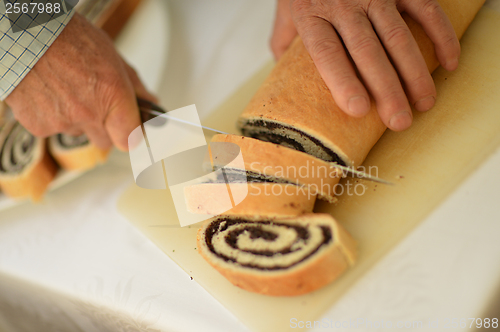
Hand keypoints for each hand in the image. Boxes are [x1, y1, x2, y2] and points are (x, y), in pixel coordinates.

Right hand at [5, 13, 156, 150]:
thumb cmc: (67, 38)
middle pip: (104, 141)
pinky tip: (48, 93)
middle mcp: (90, 114)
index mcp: (114, 96)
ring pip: (77, 132)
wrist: (23, 36)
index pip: (131, 139)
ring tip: (66, 89)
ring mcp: (64, 123)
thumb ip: (134, 85)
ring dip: (75, 118)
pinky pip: (52, 129)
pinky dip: (51, 116)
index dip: (130, 135)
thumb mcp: (111, 56)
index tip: (130, 129)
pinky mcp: (39, 127)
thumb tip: (151, 102)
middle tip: (94, 102)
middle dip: (103, 127)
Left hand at [271, 0, 459, 130]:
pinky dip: (440, 34)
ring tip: (424, 103)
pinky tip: (449, 62)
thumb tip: (287, 82)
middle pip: (367, 52)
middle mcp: (343, 5)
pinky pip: (426, 9)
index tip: (358, 109)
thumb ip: (284, 44)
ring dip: (414, 72)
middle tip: (399, 121)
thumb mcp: (286, 13)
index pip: (328, 52)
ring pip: (398, 36)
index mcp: (312, 16)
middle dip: (386, 89)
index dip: (343, 81)